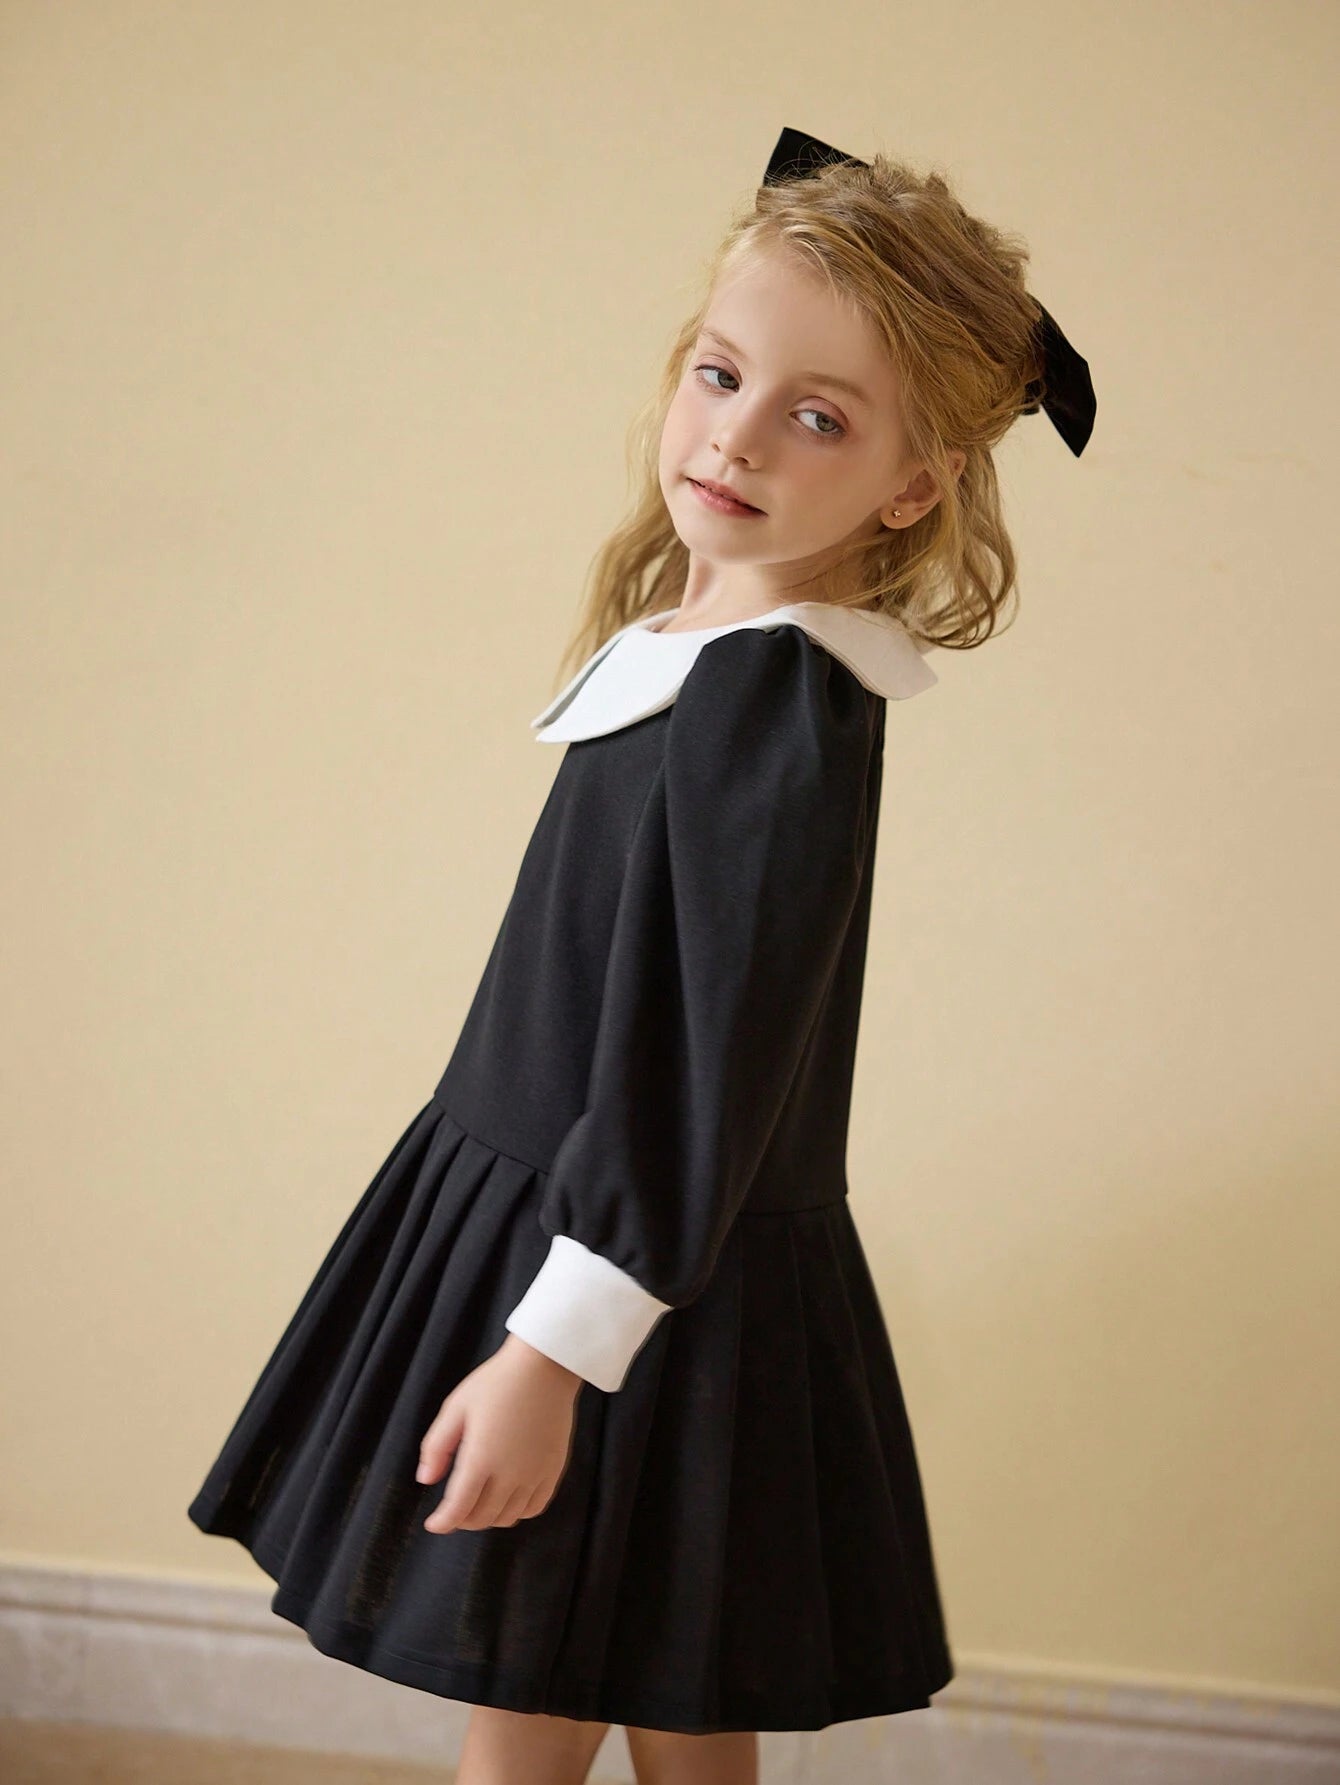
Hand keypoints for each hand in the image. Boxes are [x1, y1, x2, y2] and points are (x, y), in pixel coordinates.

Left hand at [416, 1333, 583, 1533]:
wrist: (544, 1367)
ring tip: (478, 1503)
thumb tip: (425, 1480)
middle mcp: (510, 1474)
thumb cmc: (497, 1382)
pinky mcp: (554, 1470)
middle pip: (482, 1517)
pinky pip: (534, 1508)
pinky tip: (508, 1499)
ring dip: (489, 1518)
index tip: (433, 1524)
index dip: (443, 1522)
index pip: (458, 1508)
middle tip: (453, 1510)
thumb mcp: (456, 1407)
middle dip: (462, 1520)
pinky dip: (517, 1512)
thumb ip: (437, 1447)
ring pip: (508, 1517)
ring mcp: (535, 1474)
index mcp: (481, 1458)